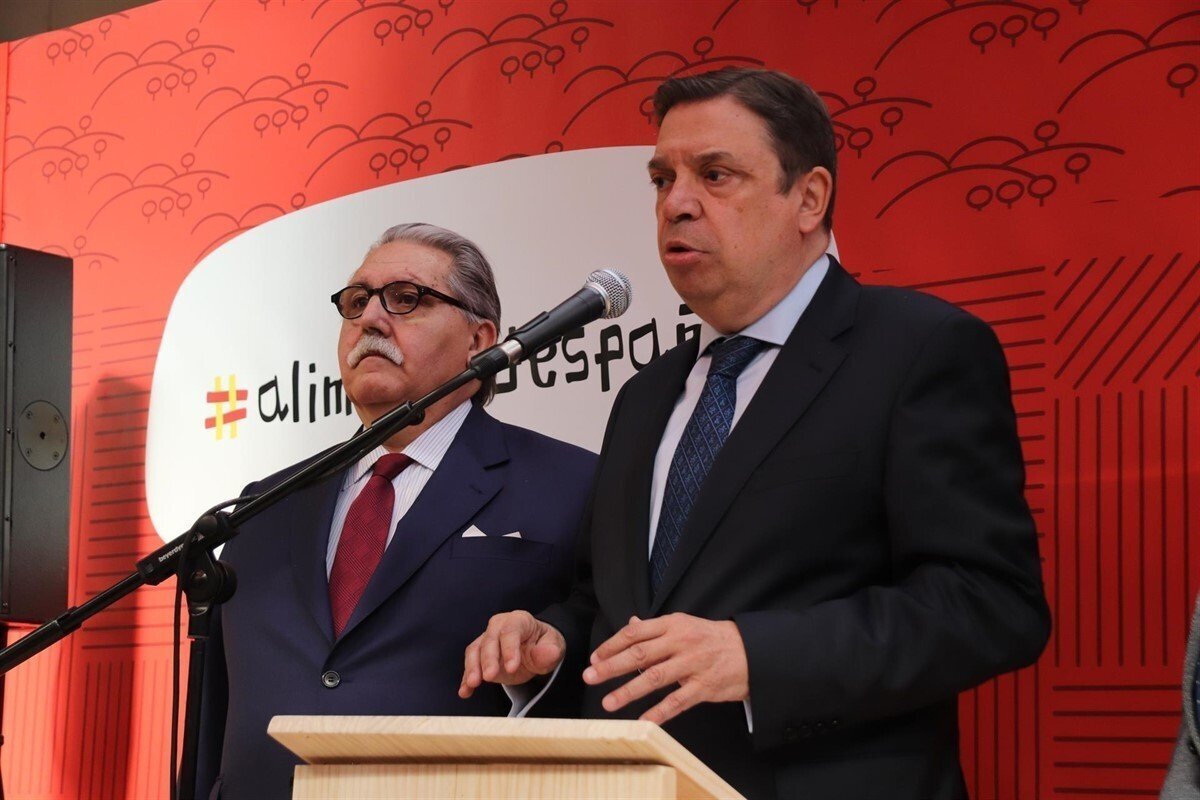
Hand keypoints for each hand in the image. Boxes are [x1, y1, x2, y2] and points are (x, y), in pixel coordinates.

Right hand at [459, 611, 565, 697]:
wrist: (534, 649)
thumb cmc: (543, 645)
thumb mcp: (552, 647)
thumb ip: (550, 651)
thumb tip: (550, 652)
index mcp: (518, 620)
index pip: (511, 631)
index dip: (510, 649)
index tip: (512, 668)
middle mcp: (499, 626)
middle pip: (489, 640)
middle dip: (488, 659)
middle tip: (489, 677)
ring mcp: (487, 640)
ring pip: (475, 650)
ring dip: (472, 667)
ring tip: (473, 684)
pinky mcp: (479, 656)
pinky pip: (470, 665)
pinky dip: (466, 679)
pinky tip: (465, 691)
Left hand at [582, 613, 748, 724]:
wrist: (750, 652)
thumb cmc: (712, 639)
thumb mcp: (684, 626)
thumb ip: (655, 629)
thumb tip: (629, 625)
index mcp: (673, 625)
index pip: (635, 633)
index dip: (612, 645)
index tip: (594, 658)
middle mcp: (681, 642)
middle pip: (640, 653)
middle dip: (612, 666)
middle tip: (590, 677)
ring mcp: (692, 665)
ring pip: (655, 678)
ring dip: (628, 691)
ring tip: (608, 702)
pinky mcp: (704, 687)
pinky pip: (677, 701)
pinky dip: (659, 712)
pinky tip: (642, 721)